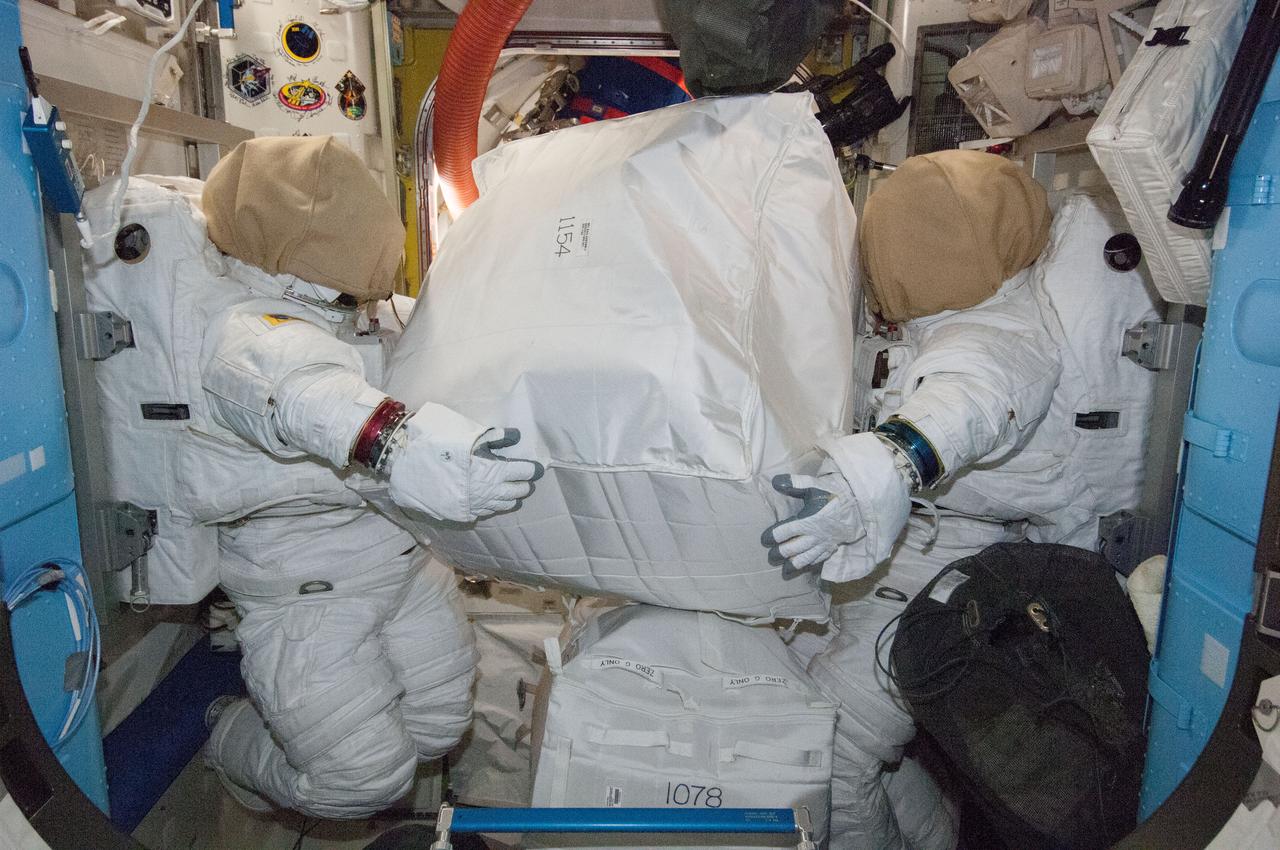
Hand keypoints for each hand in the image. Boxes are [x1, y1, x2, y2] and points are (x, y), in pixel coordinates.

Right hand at [388, 403, 542, 521]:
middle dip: (524, 483)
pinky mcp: (467, 513)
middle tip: (522, 476)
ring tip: (509, 487)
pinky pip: (489, 510)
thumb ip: (496, 438)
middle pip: (520, 491)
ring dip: (511, 495)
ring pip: (506, 504)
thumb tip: (515, 436)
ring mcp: (480, 505)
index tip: (536, 466)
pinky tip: (490, 496)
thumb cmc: (442, 450)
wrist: (412, 472)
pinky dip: (494, 503)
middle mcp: (492, 491)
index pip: (525, 472)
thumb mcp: (470, 438)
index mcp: (496, 471)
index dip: (532, 468)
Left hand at [762, 467, 875, 581]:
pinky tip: (804, 568)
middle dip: (779, 554)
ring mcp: (823, 543)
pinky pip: (819, 560)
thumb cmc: (834, 494)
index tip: (764, 540)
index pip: (784, 532)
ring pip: (805, 558)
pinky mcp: (832, 547)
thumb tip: (774, 482)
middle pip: (792, 549)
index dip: (772, 537)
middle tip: (770, 557)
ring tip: (784, 571)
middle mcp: (814, 535)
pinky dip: (810, 565)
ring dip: (793, 565)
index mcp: (807, 520)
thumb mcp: (814, 485)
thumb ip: (794, 484)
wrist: (859, 504)